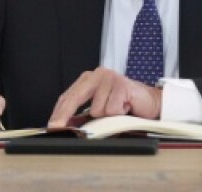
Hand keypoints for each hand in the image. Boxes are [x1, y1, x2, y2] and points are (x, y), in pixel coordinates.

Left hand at [47, 68, 161, 127]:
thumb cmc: (123, 105)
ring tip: (117, 111)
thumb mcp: (99, 110)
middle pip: (75, 97)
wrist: (150, 102)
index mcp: (89, 79)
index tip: (51, 126)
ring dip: (107, 117)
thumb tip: (64, 126)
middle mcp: (98, 74)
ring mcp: (110, 77)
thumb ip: (82, 115)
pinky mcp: (122, 84)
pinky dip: (118, 114)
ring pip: (96, 109)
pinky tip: (125, 108)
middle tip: (56, 128)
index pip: (68, 96)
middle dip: (64, 115)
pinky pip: (111, 109)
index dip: (58, 112)